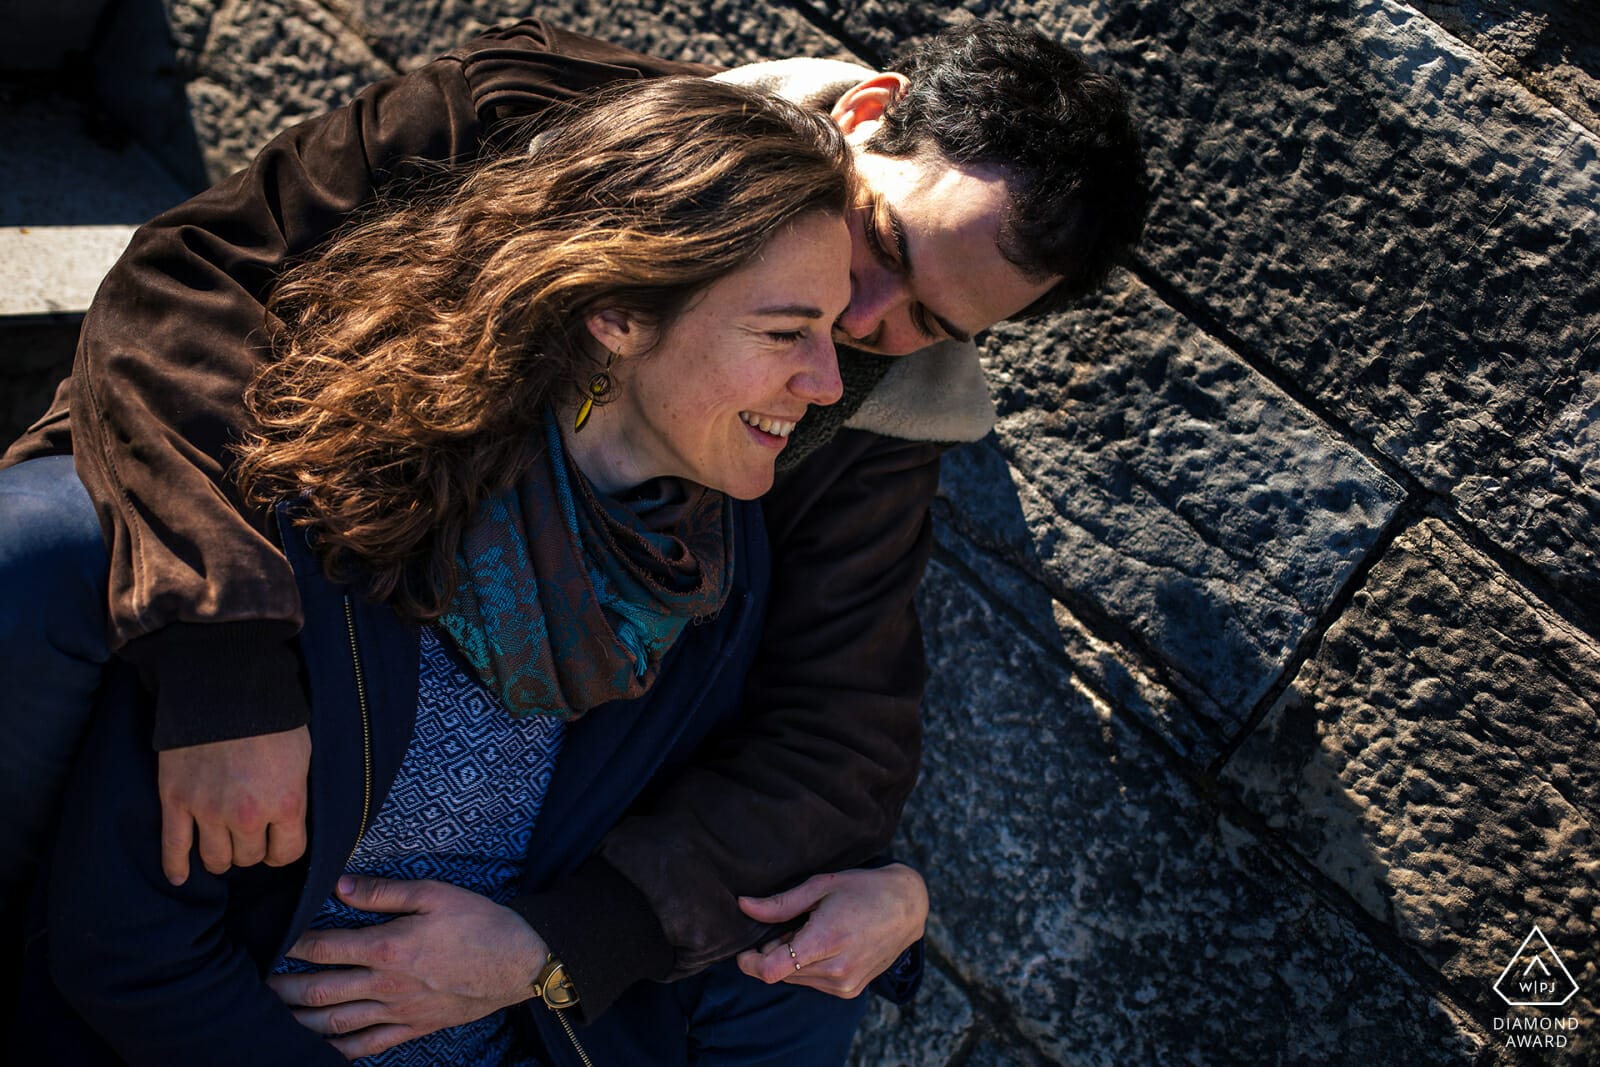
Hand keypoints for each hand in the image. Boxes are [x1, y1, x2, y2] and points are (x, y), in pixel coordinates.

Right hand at [157, 725, 311, 884]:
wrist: (225, 689)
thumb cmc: (271, 719)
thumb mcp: (302, 757)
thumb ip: (294, 795)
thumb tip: (288, 821)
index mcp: (285, 804)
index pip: (287, 854)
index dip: (283, 850)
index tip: (278, 843)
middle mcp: (247, 816)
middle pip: (249, 858)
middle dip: (252, 849)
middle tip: (250, 835)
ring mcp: (207, 810)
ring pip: (215, 859)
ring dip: (222, 856)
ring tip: (224, 846)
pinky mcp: (175, 801)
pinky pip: (173, 846)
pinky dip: (175, 866)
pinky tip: (179, 876)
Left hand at [266, 875, 547, 1059]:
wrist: (519, 961)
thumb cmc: (479, 922)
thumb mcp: (434, 893)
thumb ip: (384, 892)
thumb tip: (341, 886)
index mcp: (389, 946)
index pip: (325, 947)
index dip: (293, 943)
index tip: (273, 938)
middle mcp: (387, 985)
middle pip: (320, 991)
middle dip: (283, 988)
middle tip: (257, 984)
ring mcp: (398, 1011)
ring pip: (336, 1023)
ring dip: (300, 1021)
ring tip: (274, 1015)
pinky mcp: (413, 1028)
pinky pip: (367, 1046)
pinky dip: (338, 1051)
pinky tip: (319, 1047)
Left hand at [735, 863, 927, 998]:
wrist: (907, 908)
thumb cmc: (864, 890)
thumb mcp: (821, 886)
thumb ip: (780, 903)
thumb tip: (744, 906)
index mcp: (825, 942)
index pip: (771, 970)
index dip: (750, 962)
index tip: (744, 951)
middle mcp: (835, 970)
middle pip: (781, 972)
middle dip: (775, 951)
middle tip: (794, 924)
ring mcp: (845, 984)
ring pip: (796, 978)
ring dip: (793, 959)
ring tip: (814, 930)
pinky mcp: (851, 990)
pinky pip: (813, 983)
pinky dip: (809, 966)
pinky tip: (827, 944)